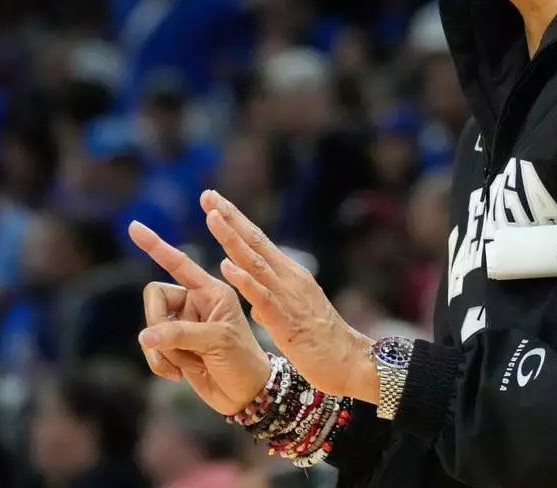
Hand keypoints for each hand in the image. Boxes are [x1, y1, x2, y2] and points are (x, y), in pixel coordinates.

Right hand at [129, 221, 271, 415]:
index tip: (134, 226)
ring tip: (187, 366)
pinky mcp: (174, 347)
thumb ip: (180, 334)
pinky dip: (161, 363)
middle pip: (155, 299)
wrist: (246, 395)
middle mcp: (195, 303)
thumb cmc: (242, 360)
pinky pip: (151, 348)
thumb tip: (145, 335)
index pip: (179, 263)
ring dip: (163, 351)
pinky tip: (180, 375)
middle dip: (159, 325)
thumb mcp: (217, 341)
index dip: (156, 246)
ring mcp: (183, 325)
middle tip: (178, 347)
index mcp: (211, 291)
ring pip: (150, 327)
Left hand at [200, 190, 379, 403]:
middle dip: (230, 217)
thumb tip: (255, 302)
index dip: (236, 220)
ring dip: (232, 239)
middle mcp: (289, 277)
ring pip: (255, 261)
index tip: (214, 201)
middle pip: (255, 241)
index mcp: (290, 274)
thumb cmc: (321, 341)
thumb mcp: (292, 315)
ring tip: (212, 218)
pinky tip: (227, 266)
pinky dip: (244, 279)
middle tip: (207, 195)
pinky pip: (262, 296)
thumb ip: (272, 303)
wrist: (349, 361)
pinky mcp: (285, 318)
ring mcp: (287, 295)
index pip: (258, 240)